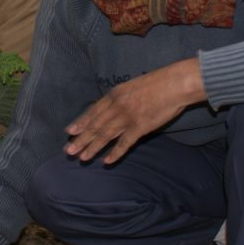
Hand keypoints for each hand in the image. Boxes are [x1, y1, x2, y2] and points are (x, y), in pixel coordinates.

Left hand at [63, 58, 205, 164]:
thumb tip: (110, 106)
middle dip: (81, 139)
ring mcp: (127, 117)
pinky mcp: (140, 127)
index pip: (93, 111)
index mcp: (114, 94)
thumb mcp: (131, 86)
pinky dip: (115, 153)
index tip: (70, 131)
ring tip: (82, 158)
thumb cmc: (157, 83)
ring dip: (92, 147)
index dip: (81, 122)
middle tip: (68, 150)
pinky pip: (124, 143)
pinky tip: (106, 161)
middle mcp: (116, 106)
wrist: (175, 83)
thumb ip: (120, 97)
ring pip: (105, 135)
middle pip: (95, 125)